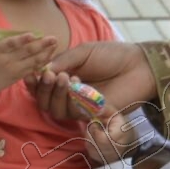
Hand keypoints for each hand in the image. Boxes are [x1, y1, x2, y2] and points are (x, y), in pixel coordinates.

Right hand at [0, 32, 57, 96]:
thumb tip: (4, 29)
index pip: (10, 44)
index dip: (22, 39)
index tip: (33, 34)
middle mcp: (5, 61)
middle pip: (26, 52)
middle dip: (41, 44)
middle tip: (53, 38)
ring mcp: (13, 70)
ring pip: (32, 61)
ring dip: (45, 52)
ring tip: (55, 44)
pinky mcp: (18, 76)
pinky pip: (33, 68)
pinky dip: (42, 62)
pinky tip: (50, 55)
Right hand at [28, 41, 156, 122]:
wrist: (139, 65)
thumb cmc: (112, 55)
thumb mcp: (83, 52)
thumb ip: (63, 61)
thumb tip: (42, 70)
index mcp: (63, 77)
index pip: (41, 85)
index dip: (32, 82)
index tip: (30, 73)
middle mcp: (68, 95)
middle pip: (44, 101)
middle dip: (43, 89)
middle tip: (50, 75)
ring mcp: (80, 106)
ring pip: (56, 110)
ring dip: (56, 94)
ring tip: (65, 77)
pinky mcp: (92, 116)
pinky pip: (74, 113)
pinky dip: (71, 99)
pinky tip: (78, 84)